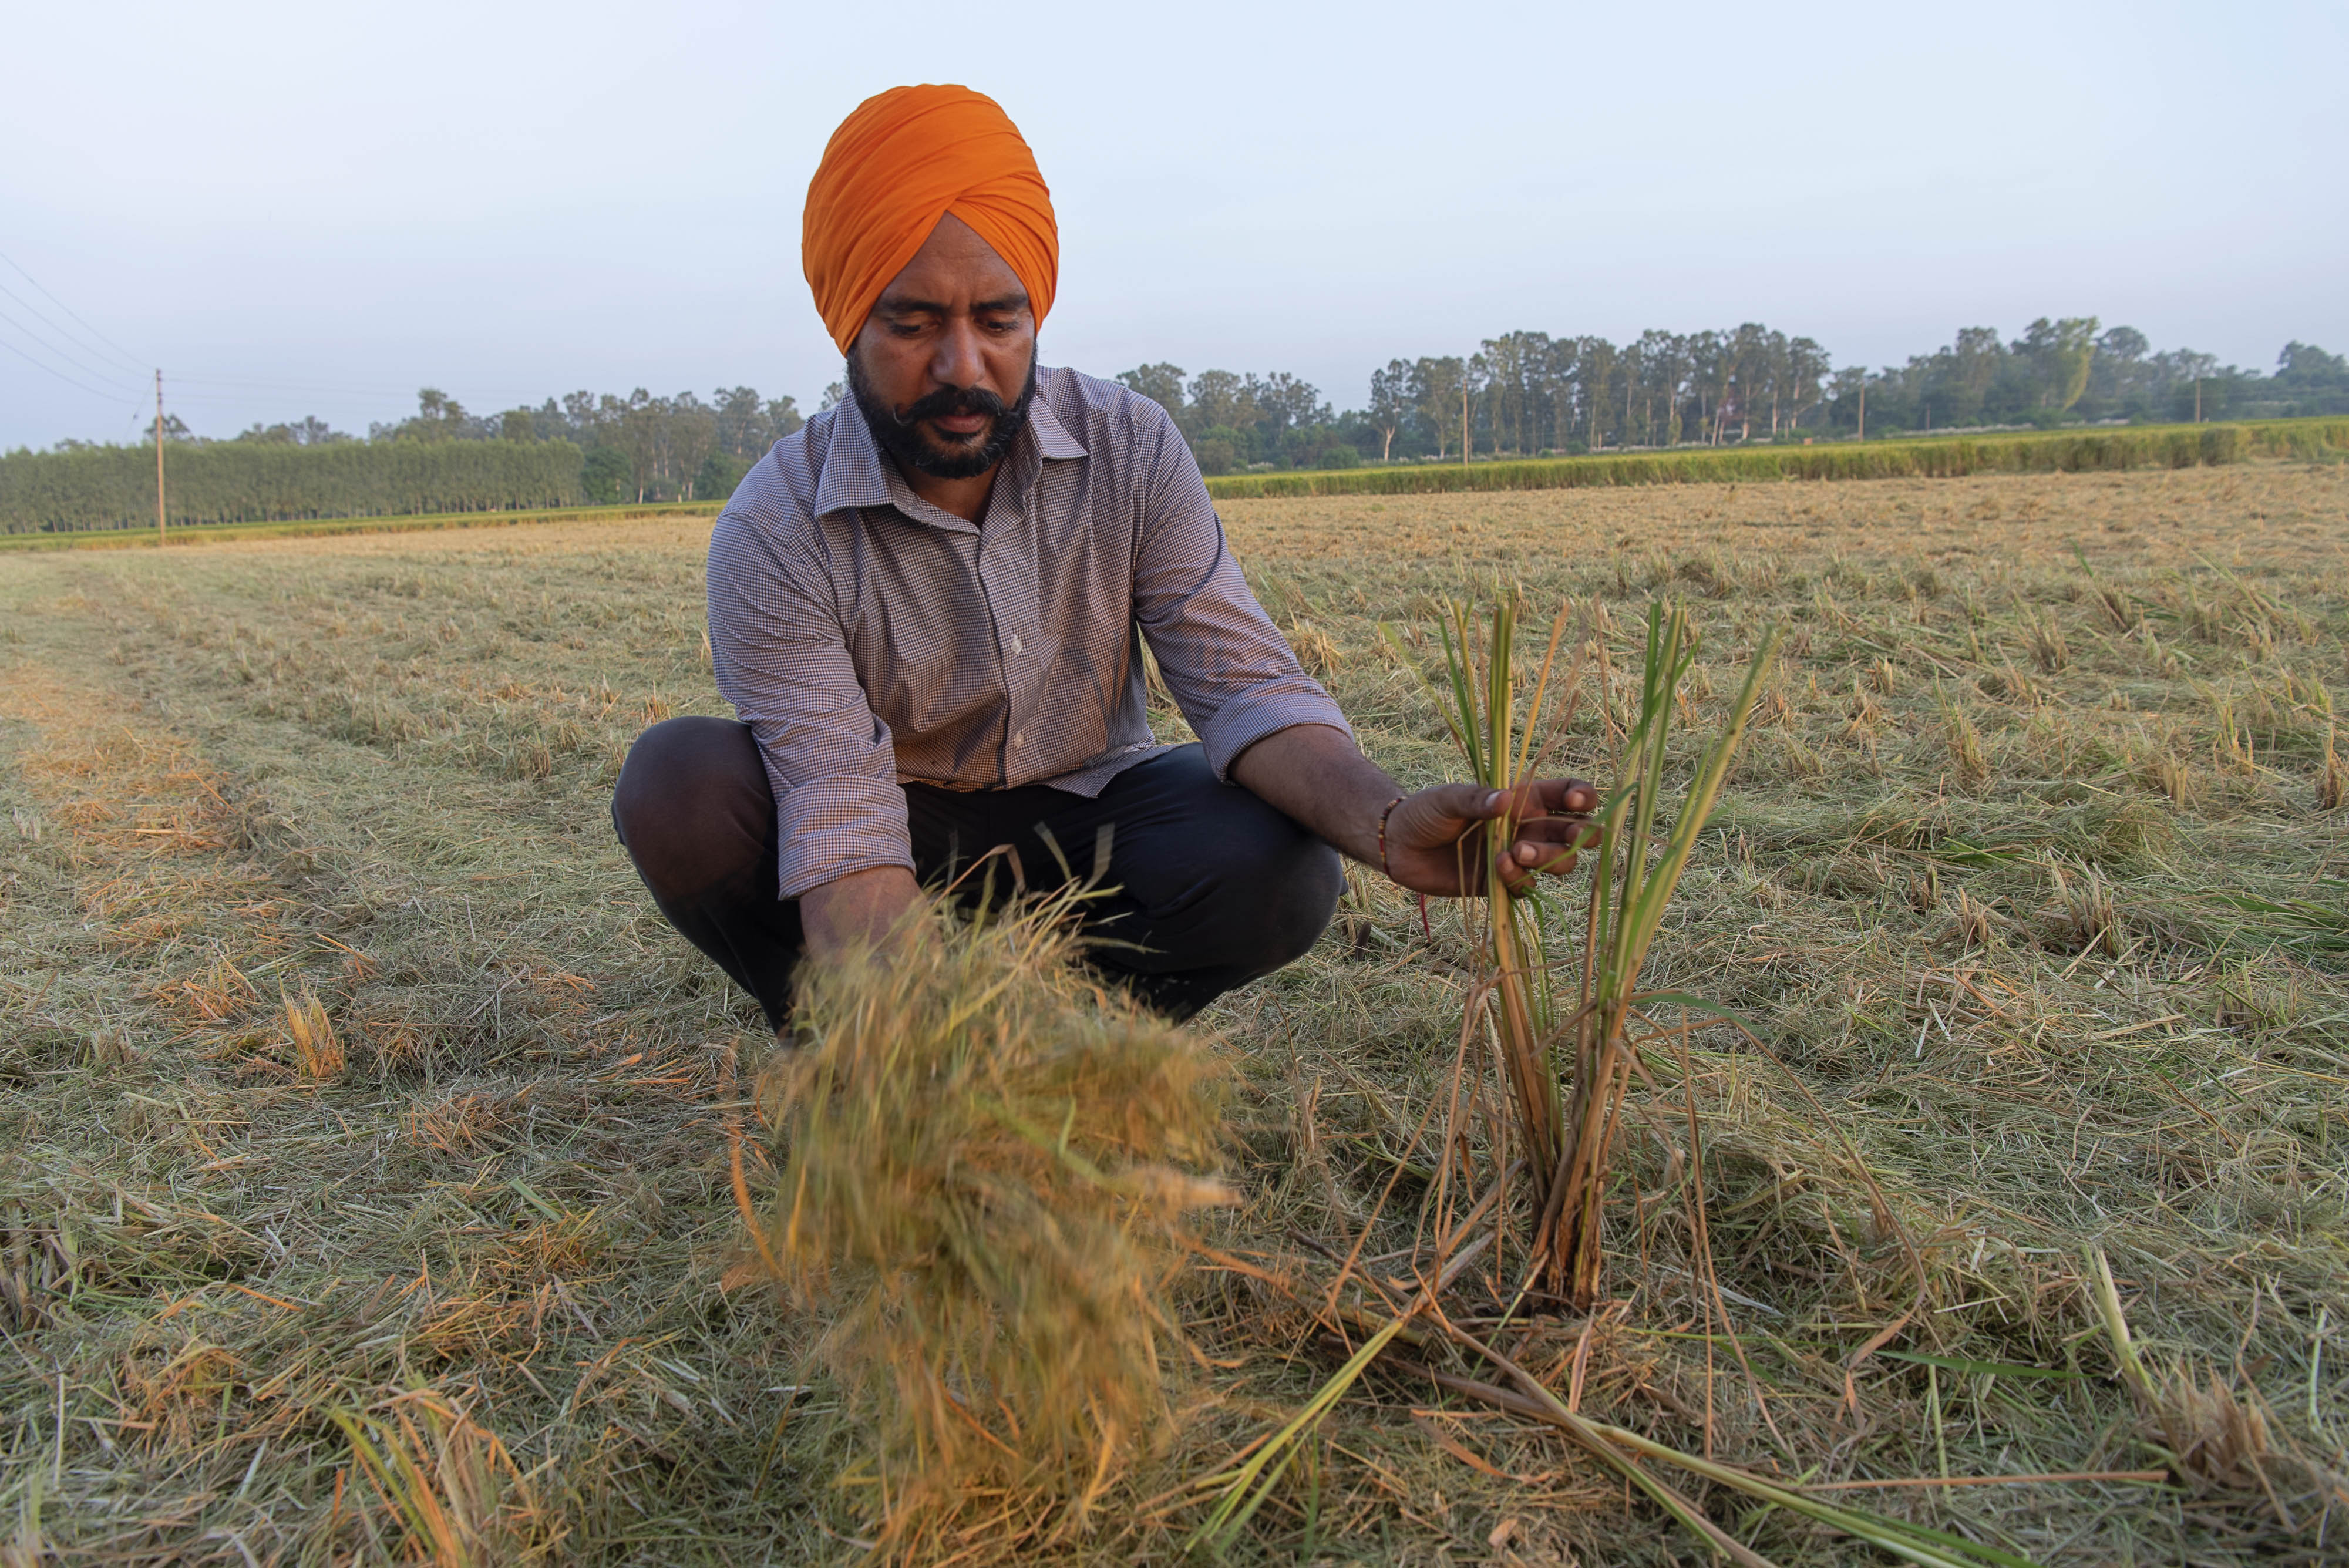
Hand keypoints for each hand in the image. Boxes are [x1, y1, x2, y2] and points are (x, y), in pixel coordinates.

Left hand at [1381, 777, 1601, 897]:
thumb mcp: (1447, 798)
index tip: (1574, 802)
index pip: (1567, 793)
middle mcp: (1528, 827)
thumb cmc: (1425, 812)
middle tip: (1570, 838)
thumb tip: (1505, 799)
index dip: (1582, 796)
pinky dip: (1521, 878)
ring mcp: (1519, 856)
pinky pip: (1528, 885)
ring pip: (1558, 863)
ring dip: (1548, 859)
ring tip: (1517, 852)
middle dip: (1580, 836)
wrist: (1399, 846)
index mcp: (1523, 798)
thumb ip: (1475, 799)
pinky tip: (1499, 867)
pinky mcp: (1504, 882)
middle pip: (1574, 833)